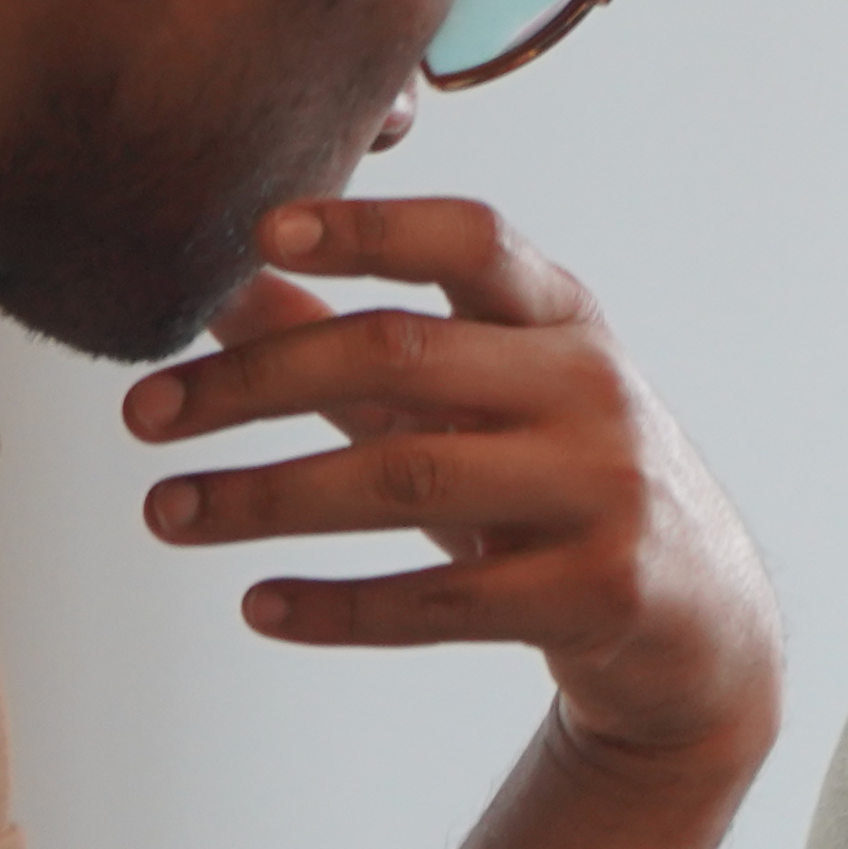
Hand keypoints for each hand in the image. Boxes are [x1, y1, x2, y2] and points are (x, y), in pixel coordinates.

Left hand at [125, 196, 784, 771]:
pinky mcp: (597, 595)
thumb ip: (363, 344)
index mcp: (562, 319)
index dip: (366, 228)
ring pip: (405, 480)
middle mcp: (590, 390)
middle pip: (399, 357)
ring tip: (167, 512)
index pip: (470, 239)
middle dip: (252, 384)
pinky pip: (441, 603)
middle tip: (141, 413)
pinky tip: (258, 604)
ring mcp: (602, 492)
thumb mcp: (485, 399)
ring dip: (265, 497)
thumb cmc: (563, 483)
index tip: (255, 231)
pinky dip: (338, 608)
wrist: (706, 620)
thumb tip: (221, 289)